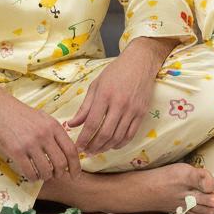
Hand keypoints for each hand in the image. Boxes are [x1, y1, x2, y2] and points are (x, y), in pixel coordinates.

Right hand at [0, 76, 79, 182]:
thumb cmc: (20, 113)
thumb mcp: (42, 117)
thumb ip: (54, 132)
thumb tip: (64, 149)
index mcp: (53, 126)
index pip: (70, 149)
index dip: (76, 165)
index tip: (75, 175)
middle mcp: (44, 135)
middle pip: (60, 162)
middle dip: (61, 174)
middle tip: (57, 177)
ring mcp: (30, 143)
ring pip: (46, 170)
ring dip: (46, 177)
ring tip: (42, 175)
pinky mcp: (16, 151)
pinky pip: (29, 171)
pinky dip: (33, 177)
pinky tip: (31, 175)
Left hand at [67, 37, 171, 155]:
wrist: (140, 62)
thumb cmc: (116, 71)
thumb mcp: (96, 85)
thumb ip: (84, 107)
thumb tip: (72, 124)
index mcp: (104, 95)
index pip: (92, 124)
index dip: (83, 139)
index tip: (77, 147)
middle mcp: (119, 104)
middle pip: (105, 134)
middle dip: (94, 147)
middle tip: (87, 152)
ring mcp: (132, 109)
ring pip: (118, 137)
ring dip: (106, 147)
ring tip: (98, 150)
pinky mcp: (142, 112)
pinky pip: (131, 134)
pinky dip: (121, 143)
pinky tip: (113, 145)